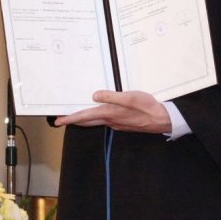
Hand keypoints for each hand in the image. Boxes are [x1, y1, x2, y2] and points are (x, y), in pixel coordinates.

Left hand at [55, 90, 170, 133]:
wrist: (162, 119)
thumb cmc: (147, 107)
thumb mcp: (129, 97)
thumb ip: (111, 97)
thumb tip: (94, 96)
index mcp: (109, 113)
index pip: (85, 116)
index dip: (71, 118)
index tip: (58, 121)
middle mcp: (110, 121)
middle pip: (87, 121)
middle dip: (74, 120)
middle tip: (62, 119)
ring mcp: (116, 124)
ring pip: (95, 122)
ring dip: (83, 119)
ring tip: (75, 116)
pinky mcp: (122, 123)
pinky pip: (104, 121)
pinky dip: (95, 118)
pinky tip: (96, 114)